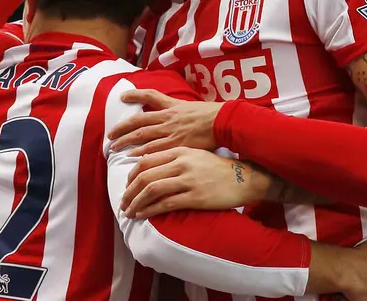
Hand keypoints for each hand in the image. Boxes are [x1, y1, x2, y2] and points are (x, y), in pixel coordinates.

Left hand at [108, 89, 221, 155]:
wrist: (224, 122)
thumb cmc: (213, 116)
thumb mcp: (193, 107)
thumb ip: (180, 110)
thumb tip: (172, 112)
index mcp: (173, 107)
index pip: (150, 97)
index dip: (135, 95)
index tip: (122, 96)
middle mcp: (168, 118)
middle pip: (139, 121)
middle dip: (122, 128)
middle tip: (109, 136)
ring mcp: (171, 132)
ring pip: (143, 136)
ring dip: (126, 142)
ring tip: (114, 148)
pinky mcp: (176, 145)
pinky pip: (155, 149)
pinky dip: (142, 153)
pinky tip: (132, 158)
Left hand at [121, 147, 265, 217]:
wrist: (243, 178)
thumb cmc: (217, 168)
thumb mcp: (194, 155)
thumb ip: (173, 157)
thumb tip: (147, 163)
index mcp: (179, 151)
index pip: (146, 161)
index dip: (131, 175)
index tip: (127, 186)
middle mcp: (181, 164)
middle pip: (145, 176)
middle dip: (129, 191)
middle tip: (123, 202)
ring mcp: (188, 180)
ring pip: (152, 190)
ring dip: (136, 203)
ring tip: (129, 211)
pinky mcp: (194, 197)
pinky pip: (165, 204)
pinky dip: (149, 210)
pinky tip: (142, 215)